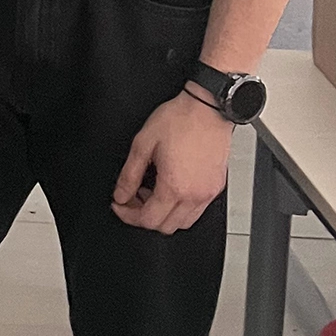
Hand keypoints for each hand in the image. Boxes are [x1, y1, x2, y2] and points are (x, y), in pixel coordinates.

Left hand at [112, 89, 232, 233]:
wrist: (208, 108)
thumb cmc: (180, 120)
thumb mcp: (143, 144)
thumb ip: (129, 174)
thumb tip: (120, 194)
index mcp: (174, 187)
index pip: (148, 220)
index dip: (127, 215)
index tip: (119, 204)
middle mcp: (194, 196)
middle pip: (165, 227)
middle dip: (144, 216)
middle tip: (133, 197)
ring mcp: (208, 193)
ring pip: (183, 223)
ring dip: (163, 214)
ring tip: (152, 191)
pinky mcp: (216, 187)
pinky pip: (197, 211)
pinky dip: (180, 208)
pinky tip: (171, 188)